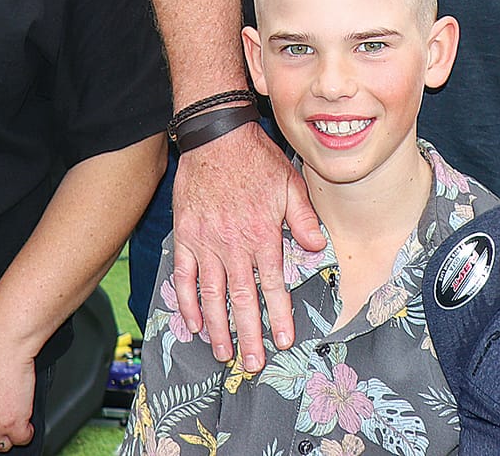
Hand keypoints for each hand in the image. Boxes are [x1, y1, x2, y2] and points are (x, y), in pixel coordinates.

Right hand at [171, 123, 323, 369]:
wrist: (215, 135)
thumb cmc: (256, 158)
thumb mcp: (290, 183)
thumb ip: (304, 218)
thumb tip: (316, 248)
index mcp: (262, 234)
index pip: (272, 284)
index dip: (279, 315)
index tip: (284, 340)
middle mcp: (233, 244)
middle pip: (241, 299)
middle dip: (248, 335)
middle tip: (253, 363)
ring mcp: (205, 242)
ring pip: (211, 295)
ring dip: (217, 327)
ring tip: (223, 354)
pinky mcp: (185, 236)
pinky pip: (183, 276)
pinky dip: (187, 302)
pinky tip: (193, 323)